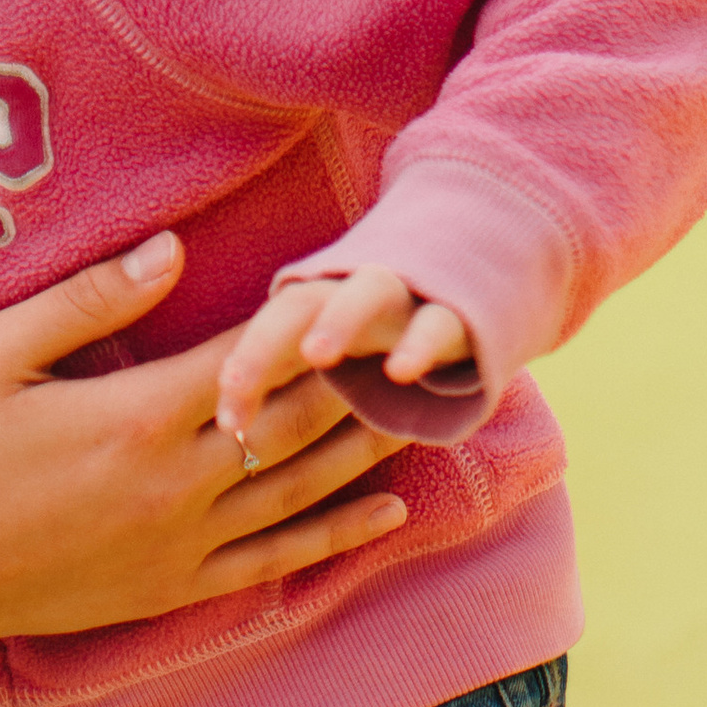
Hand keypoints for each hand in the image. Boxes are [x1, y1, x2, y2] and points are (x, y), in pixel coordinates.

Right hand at [0, 233, 409, 655]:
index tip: (363, 284)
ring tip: (426, 408)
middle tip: (424, 339)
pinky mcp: (174, 586)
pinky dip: (337, 533)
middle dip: (362, 377)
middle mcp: (175, 483)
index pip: (254, 355)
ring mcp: (180, 542)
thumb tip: (172, 249)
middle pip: (298, 419)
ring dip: (368, 447)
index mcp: (136, 416)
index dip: (314, 318)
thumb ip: (87, 300)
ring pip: (301, 488)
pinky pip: (275, 558)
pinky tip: (387, 510)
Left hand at [214, 261, 472, 447]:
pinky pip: (437, 322)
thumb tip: (228, 435)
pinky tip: (400, 372)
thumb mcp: (333, 350)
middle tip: (236, 384)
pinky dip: (418, 343)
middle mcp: (353, 293)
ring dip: (340, 318)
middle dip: (266, 342)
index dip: (242, 367)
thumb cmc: (388, 331)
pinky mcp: (460, 313)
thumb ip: (286, 379)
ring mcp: (407, 298)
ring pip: (368, 293)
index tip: (227, 422)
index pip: (264, 328)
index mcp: (318, 304)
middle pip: (301, 305)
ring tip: (316, 354)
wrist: (480, 271)